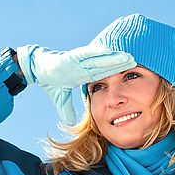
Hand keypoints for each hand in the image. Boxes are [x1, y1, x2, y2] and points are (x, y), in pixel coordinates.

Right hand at [16, 42, 135, 125]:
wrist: (37, 68)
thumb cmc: (49, 80)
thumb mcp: (60, 99)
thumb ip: (66, 110)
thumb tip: (70, 123)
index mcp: (83, 74)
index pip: (104, 74)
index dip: (117, 73)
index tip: (129, 74)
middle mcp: (84, 66)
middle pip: (106, 65)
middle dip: (121, 64)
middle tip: (137, 62)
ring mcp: (79, 61)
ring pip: (101, 59)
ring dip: (115, 58)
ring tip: (129, 56)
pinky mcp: (73, 57)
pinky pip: (88, 54)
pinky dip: (99, 53)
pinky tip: (111, 51)